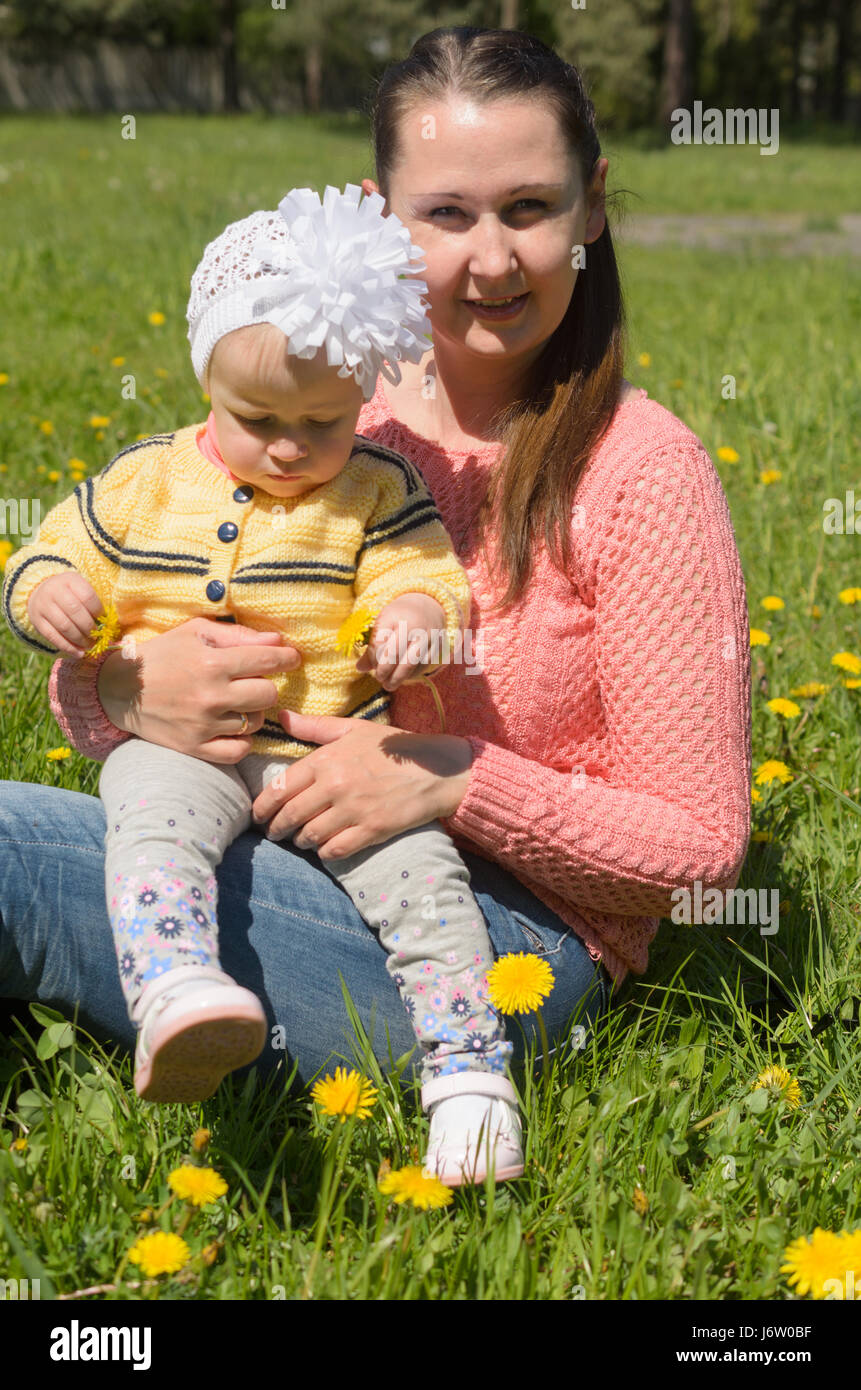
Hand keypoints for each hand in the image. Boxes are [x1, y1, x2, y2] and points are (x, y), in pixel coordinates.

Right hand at [27, 572, 104, 656]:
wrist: (40, 592)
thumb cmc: (69, 593)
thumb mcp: (80, 589)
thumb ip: (93, 602)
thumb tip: (108, 624)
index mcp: (70, 580)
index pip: (87, 597)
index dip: (98, 611)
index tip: (104, 621)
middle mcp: (54, 591)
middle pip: (75, 612)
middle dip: (90, 628)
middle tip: (97, 637)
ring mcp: (43, 606)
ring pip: (65, 626)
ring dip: (80, 640)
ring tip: (90, 645)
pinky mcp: (37, 621)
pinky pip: (53, 637)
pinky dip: (68, 648)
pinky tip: (79, 654)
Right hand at [97, 617, 301, 763]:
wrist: (119, 690)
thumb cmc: (162, 655)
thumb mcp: (195, 633)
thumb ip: (239, 635)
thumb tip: (278, 641)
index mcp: (212, 662)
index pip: (267, 660)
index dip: (287, 658)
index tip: (291, 658)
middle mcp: (210, 696)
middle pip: (268, 695)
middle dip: (265, 684)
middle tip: (251, 681)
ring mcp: (203, 725)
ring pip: (256, 723)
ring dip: (253, 711)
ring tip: (235, 702)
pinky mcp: (194, 747)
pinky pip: (239, 751)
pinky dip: (241, 741)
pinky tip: (232, 727)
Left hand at [250, 709, 473, 858]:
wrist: (437, 769)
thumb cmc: (394, 747)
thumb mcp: (353, 729)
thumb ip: (314, 726)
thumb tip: (282, 716)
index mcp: (326, 760)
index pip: (279, 788)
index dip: (263, 806)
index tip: (259, 815)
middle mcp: (335, 786)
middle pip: (290, 815)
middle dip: (276, 828)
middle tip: (274, 833)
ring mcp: (353, 810)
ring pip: (310, 835)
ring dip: (300, 841)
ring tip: (300, 839)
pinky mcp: (371, 830)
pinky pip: (335, 850)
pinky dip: (324, 852)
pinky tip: (324, 849)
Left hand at [355, 592, 447, 690]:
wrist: (428, 607)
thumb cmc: (399, 618)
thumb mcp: (383, 624)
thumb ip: (372, 646)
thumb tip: (360, 668)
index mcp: (394, 616)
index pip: (379, 642)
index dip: (374, 658)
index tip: (372, 666)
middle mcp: (413, 625)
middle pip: (395, 654)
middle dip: (384, 671)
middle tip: (379, 678)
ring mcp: (428, 636)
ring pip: (411, 663)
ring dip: (398, 678)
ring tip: (389, 685)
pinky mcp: (438, 646)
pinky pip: (423, 665)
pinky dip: (412, 675)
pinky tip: (404, 677)